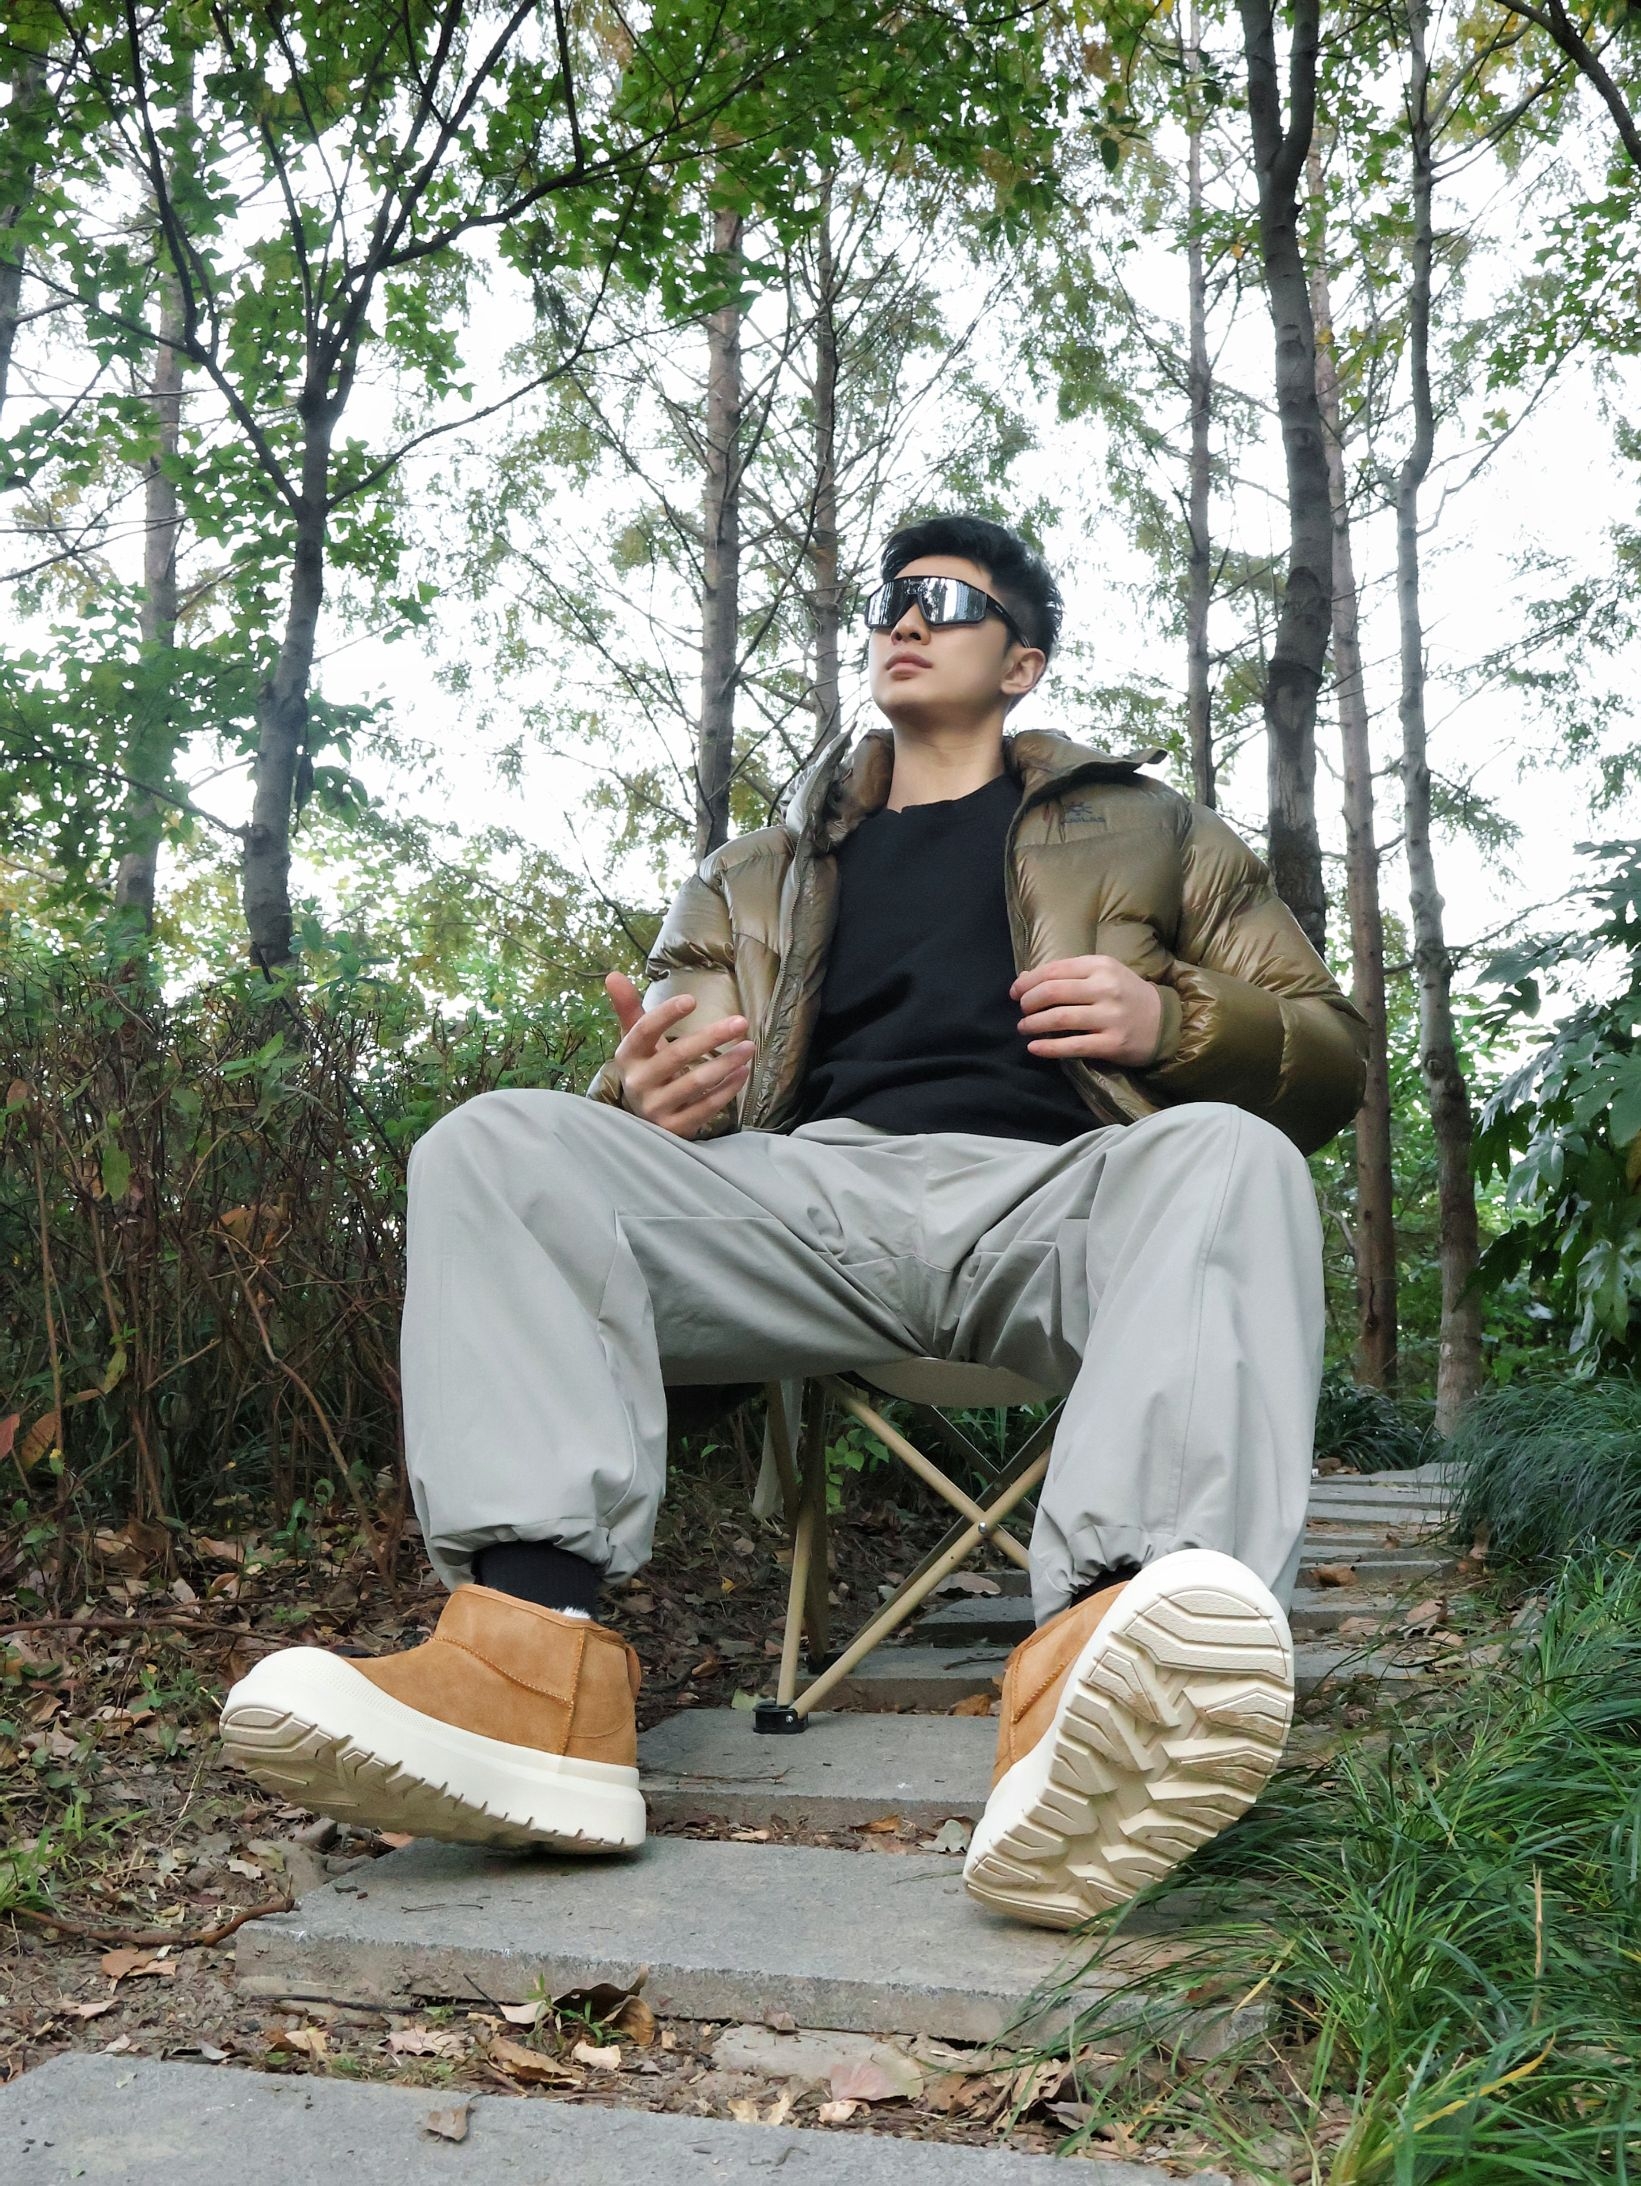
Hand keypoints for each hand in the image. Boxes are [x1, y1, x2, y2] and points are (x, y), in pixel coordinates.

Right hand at [604, 972, 754, 1138]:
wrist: (642, 1118)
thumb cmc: (646, 1068)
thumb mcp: (636, 1040)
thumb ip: (628, 1008)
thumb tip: (613, 974)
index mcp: (627, 1056)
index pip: (644, 1030)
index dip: (667, 1014)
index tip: (693, 1000)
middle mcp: (637, 1082)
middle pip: (677, 1056)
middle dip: (711, 1037)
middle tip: (740, 1022)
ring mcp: (655, 1107)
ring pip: (695, 1083)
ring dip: (726, 1064)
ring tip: (749, 1047)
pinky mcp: (673, 1127)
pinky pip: (705, 1107)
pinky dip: (727, 1090)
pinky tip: (743, 1072)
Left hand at [1011, 955, 1163, 1067]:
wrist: (1164, 1021)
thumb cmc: (1125, 995)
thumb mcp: (1101, 975)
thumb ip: (1067, 974)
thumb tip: (1024, 979)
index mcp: (1100, 966)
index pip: (1054, 970)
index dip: (1028, 982)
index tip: (1015, 993)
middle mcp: (1105, 988)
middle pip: (1052, 992)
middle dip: (1028, 1002)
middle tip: (1022, 1011)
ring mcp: (1110, 1016)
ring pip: (1059, 1018)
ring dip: (1033, 1024)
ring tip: (1024, 1028)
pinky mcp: (1112, 1043)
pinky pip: (1072, 1045)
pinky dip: (1048, 1047)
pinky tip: (1034, 1048)